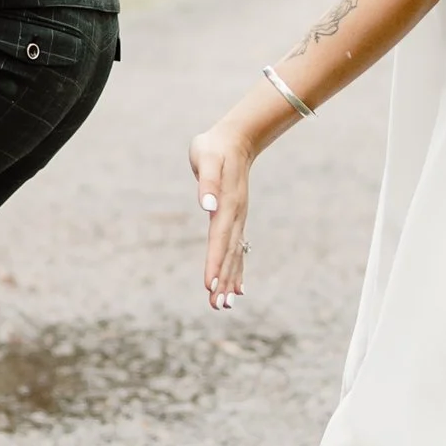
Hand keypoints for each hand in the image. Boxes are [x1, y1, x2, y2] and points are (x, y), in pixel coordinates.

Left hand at [191, 118, 256, 312]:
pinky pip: (238, 249)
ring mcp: (239, 219)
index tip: (210, 284)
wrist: (235, 139)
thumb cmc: (214, 147)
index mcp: (227, 204)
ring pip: (235, 255)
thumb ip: (207, 182)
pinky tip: (238, 288)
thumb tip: (207, 206)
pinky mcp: (237, 219)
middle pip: (229, 253)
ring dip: (230, 280)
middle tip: (218, 305)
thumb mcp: (206, 158)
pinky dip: (237, 269)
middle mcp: (235, 216)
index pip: (219, 239)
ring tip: (224, 305)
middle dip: (224, 280)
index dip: (215, 262)